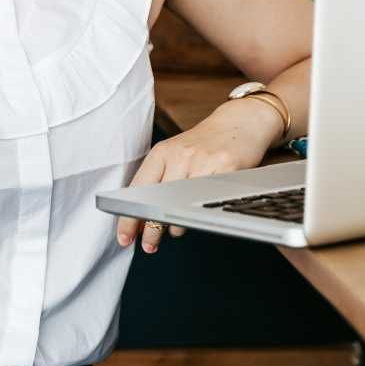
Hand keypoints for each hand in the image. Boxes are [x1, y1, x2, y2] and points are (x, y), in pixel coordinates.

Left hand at [115, 100, 279, 253]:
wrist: (240, 121)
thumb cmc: (205, 143)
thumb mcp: (175, 153)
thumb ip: (159, 180)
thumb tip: (142, 217)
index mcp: (162, 152)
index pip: (138, 189)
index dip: (128, 216)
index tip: (124, 236)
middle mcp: (180, 156)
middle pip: (157, 200)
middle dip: (150, 228)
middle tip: (148, 245)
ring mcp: (203, 162)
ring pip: (182, 206)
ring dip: (175, 226)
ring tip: (175, 229)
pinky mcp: (226, 169)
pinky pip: (207, 202)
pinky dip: (198, 217)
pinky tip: (196, 218)